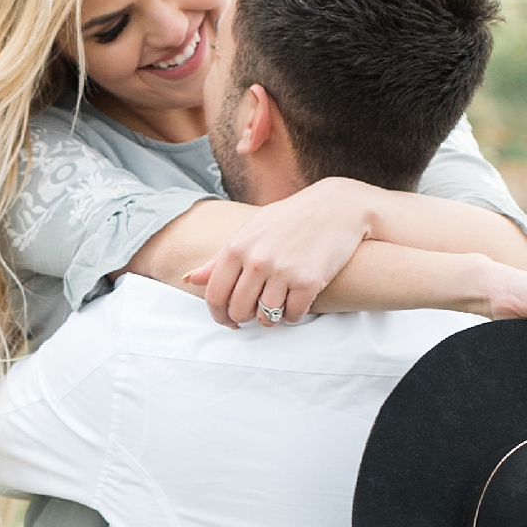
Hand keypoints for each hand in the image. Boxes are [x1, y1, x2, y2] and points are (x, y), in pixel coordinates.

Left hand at [181, 175, 376, 325]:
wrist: (336, 207)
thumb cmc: (289, 218)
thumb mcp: (251, 231)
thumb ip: (219, 258)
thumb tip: (190, 280)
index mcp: (237, 247)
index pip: (215, 295)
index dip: (218, 314)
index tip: (227, 320)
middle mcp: (257, 260)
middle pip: (239, 310)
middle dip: (244, 318)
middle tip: (253, 315)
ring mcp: (283, 271)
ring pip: (266, 316)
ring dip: (270, 319)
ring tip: (275, 309)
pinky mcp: (309, 281)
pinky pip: (293, 314)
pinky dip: (293, 315)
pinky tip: (295, 305)